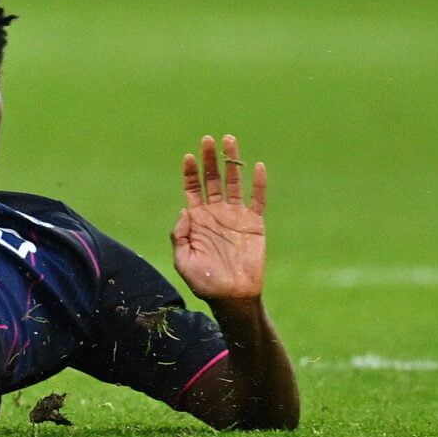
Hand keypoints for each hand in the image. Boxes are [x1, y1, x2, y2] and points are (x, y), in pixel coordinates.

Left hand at [173, 134, 267, 302]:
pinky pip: (257, 200)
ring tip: (229, 141)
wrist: (233, 297)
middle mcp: (216, 213)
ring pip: (233, 183)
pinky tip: (258, 166)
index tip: (188, 156)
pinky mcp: (254, 224)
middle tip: (207, 139)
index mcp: (197, 220)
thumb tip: (184, 210)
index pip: (192, 189)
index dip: (190, 172)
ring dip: (232, 162)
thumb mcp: (183, 260)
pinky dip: (258, 183)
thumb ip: (179, 235)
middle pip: (212, 179)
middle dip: (209, 159)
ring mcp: (235, 217)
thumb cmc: (205, 282)